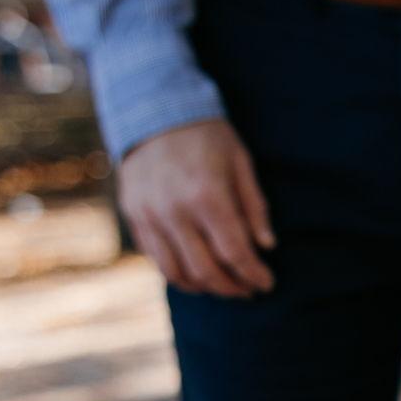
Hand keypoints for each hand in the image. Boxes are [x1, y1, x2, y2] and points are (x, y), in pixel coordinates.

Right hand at [118, 118, 276, 297]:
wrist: (154, 110)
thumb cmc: (207, 136)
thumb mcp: (241, 163)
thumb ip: (254, 207)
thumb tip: (267, 246)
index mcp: (207, 195)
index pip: (234, 252)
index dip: (254, 274)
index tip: (268, 283)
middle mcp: (174, 211)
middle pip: (206, 270)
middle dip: (232, 287)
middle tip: (248, 290)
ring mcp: (149, 215)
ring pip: (176, 272)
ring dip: (204, 287)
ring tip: (224, 286)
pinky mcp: (133, 215)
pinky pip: (155, 258)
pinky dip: (177, 274)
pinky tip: (196, 274)